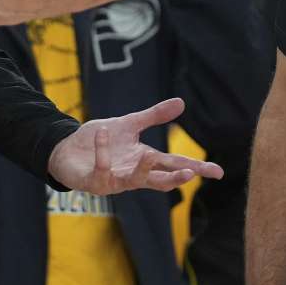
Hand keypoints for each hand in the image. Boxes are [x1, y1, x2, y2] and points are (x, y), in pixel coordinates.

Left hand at [48, 97, 223, 193]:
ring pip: (133, 180)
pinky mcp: (95, 181)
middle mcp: (133, 175)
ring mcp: (115, 180)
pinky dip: (103, 149)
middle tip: (191, 173)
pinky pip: (102, 167)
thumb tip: (181, 103)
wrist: (67, 148)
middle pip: (160, 180)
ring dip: (142, 169)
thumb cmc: (100, 140)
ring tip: (149, 155)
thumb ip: (154, 116)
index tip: (218, 171)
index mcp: (144, 161)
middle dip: (176, 178)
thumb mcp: (130, 124)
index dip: (197, 168)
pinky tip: (103, 132)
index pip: (175, 165)